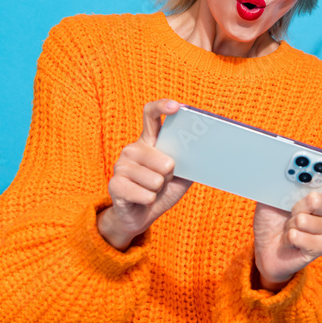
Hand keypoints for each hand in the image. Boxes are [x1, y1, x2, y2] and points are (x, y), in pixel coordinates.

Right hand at [98, 99, 193, 249]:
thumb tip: (207, 151)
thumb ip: (190, 161)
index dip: (162, 107)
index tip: (177, 107)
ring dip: (158, 190)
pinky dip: (149, 200)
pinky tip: (143, 200)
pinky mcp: (114, 184)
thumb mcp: (181, 176)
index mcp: (149, 141)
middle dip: (170, 175)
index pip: (151, 114)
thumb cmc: (162, 191)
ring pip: (156, 179)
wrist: (141, 216)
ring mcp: (121, 165)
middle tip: (163, 180)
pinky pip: (145, 194)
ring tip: (151, 191)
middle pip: (164, 159)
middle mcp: (133, 148)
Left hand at [252, 149, 321, 290]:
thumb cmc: (272, 220)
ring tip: (287, 228)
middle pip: (320, 199)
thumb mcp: (271, 196)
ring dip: (289, 224)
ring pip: (304, 219)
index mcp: (319, 190)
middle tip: (289, 210)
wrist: (266, 250)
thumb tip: (281, 168)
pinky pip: (301, 236)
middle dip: (298, 204)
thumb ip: (280, 183)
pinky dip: (289, 238)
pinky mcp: (321, 246)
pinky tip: (289, 240)